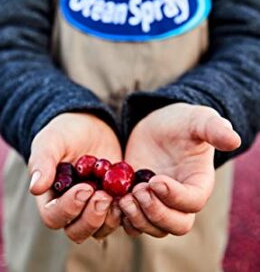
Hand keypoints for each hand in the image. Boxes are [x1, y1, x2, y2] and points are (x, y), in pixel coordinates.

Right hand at [28, 113, 121, 242]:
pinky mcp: (113, 201)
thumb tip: (35, 188)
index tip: (84, 188)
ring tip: (117, 196)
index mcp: (51, 197)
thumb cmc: (66, 132)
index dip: (69, 208)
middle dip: (91, 218)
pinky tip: (130, 194)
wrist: (91, 126)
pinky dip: (125, 211)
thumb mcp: (52, 141)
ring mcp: (93, 206)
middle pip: (77, 231)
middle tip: (103, 196)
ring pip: (100, 229)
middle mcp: (71, 208)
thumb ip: (42, 162)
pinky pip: (120, 217)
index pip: (54, 217)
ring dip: (109, 217)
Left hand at [119, 103, 240, 237]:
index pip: (193, 202)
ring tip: (124, 198)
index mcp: (198, 182)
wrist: (158, 127)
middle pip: (175, 225)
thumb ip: (213, 128)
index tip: (155, 180)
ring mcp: (158, 201)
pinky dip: (124, 218)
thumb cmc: (181, 123)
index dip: (175, 197)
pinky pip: (133, 222)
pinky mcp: (139, 200)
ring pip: (153, 228)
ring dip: (138, 219)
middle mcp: (179, 198)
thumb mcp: (197, 120)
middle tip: (138, 191)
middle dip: (156, 213)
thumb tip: (233, 139)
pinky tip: (114, 200)